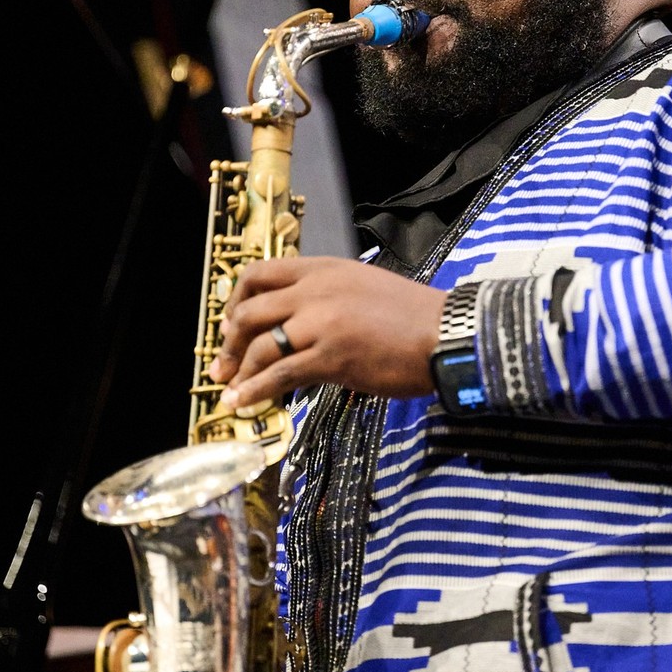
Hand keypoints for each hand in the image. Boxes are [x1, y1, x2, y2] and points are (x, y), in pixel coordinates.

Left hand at [208, 256, 443, 407]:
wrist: (447, 334)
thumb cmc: (414, 318)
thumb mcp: (363, 290)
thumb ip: (327, 299)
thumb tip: (298, 328)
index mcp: (324, 268)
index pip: (260, 273)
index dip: (237, 300)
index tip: (231, 325)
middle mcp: (317, 289)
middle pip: (251, 310)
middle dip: (230, 341)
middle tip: (224, 364)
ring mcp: (322, 322)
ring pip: (261, 345)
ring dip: (239, 371)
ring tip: (231, 390)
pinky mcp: (331, 356)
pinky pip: (280, 374)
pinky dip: (255, 390)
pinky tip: (245, 403)